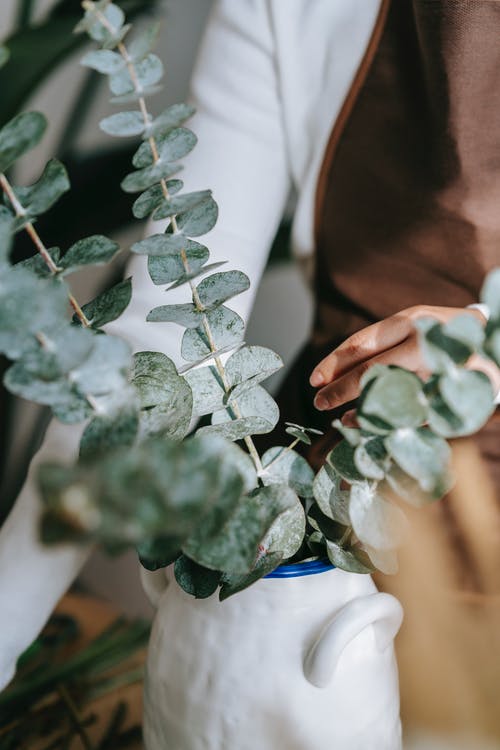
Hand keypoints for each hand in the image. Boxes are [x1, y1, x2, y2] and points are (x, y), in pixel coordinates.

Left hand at [309, 305, 496, 411]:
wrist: (496, 340)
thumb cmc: (443, 336)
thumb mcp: (414, 328)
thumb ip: (380, 346)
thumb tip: (332, 376)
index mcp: (409, 320)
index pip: (361, 343)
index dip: (333, 363)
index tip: (314, 380)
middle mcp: (423, 341)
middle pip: (371, 369)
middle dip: (339, 389)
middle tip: (318, 402)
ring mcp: (440, 367)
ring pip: (391, 393)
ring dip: (362, 409)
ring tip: (341, 418)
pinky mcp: (454, 391)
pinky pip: (414, 412)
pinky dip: (389, 421)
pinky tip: (368, 425)